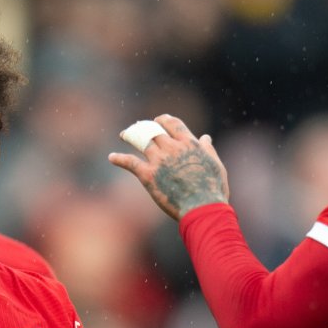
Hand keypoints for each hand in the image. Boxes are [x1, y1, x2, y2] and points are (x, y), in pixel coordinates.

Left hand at [108, 114, 229, 220]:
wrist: (202, 208)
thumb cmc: (212, 189)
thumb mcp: (216, 165)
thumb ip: (208, 150)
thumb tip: (205, 138)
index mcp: (189, 143)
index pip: (172, 123)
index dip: (164, 119)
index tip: (159, 119)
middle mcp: (172, 148)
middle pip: (154, 129)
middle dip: (145, 126)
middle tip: (139, 127)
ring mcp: (159, 161)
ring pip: (140, 140)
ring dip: (130, 135)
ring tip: (124, 135)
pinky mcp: (148, 176)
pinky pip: (130, 162)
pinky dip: (119, 159)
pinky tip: (111, 157)